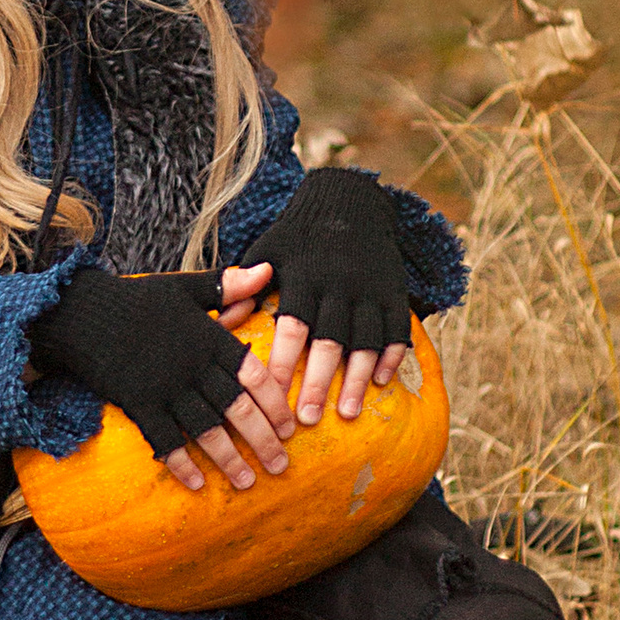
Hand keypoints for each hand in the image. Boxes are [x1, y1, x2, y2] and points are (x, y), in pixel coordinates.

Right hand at [31, 264, 295, 497]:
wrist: (83, 312)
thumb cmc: (137, 300)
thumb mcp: (185, 287)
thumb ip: (227, 287)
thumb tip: (267, 269)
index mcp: (208, 337)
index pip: (253, 374)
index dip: (275, 403)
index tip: (291, 428)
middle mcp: (192, 364)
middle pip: (237, 407)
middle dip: (262, 440)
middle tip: (281, 466)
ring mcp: (165, 386)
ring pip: (206, 429)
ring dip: (229, 459)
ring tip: (247, 482)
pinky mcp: (137, 403)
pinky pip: (163, 439)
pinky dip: (181, 463)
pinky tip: (196, 483)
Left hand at [256, 169, 413, 427]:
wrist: (349, 200)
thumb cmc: (297, 235)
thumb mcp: (266, 250)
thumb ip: (244, 285)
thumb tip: (222, 323)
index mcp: (303, 274)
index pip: (292, 324)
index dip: (282, 361)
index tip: (269, 396)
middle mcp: (339, 282)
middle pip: (330, 339)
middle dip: (319, 381)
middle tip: (307, 419)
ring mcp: (370, 287)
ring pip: (367, 339)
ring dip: (358, 378)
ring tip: (349, 413)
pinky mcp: (395, 290)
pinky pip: (398, 328)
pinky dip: (392, 355)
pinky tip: (381, 382)